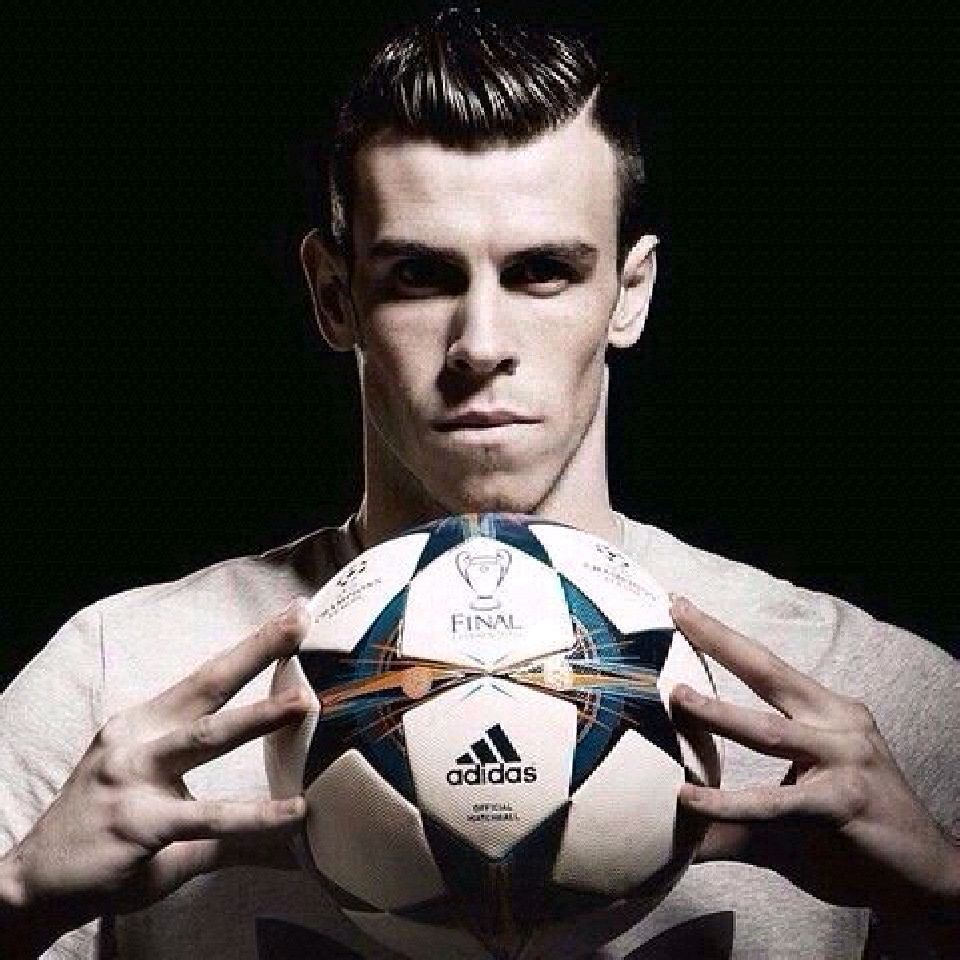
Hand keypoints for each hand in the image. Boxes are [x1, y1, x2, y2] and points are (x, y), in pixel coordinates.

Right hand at [0, 601, 313, 956]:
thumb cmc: (110, 834)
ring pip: (205, 738)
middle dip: (256, 650)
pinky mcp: (138, 824)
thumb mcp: (166, 805)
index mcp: (146, 722)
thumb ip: (231, 814)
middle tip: (299, 622)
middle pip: (208, 684)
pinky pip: (208, 817)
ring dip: (256, 717)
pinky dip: (255, 816)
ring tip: (302, 702)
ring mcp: (134, 777)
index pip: (207, 676)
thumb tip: (294, 830)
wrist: (38, 882)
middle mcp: (139, 738)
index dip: (251, 646)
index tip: (292, 614)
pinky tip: (294, 813)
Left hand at [668, 595, 958, 916]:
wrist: (925, 878)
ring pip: (769, 731)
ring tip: (677, 698)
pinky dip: (729, 804)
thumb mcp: (789, 810)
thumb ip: (730, 814)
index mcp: (827, 712)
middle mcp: (839, 724)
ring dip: (718, 713)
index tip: (682, 607)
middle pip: (768, 672)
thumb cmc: (849, 834)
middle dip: (720, 639)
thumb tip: (671, 823)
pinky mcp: (846, 804)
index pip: (766, 665)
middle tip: (678, 611)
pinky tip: (687, 800)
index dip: (724, 637)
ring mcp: (847, 760)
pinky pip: (775, 803)